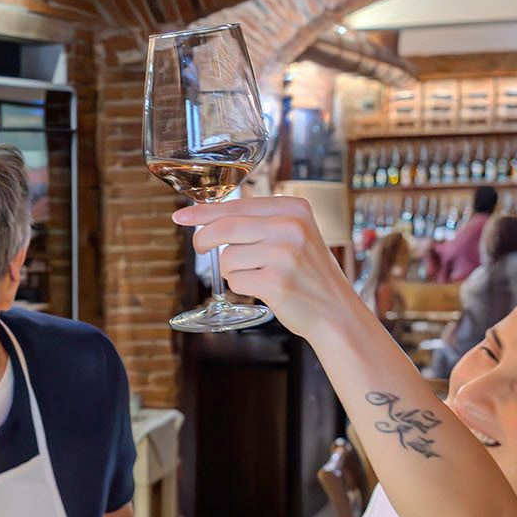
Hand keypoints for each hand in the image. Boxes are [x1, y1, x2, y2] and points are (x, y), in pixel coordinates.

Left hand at [172, 196, 374, 340]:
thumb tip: (209, 219)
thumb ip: (261, 222)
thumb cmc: (308, 274)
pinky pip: (235, 280)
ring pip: (227, 258)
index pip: (237, 205)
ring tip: (259, 275)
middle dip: (203, 239)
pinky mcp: (276, 281)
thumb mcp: (295, 235)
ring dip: (232, 270)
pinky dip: (241, 287)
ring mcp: (284, 254)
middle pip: (225, 227)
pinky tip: (264, 289)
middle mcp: (290, 226)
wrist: (335, 310)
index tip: (181, 216)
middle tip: (199, 248)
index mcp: (293, 208)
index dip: (203, 212)